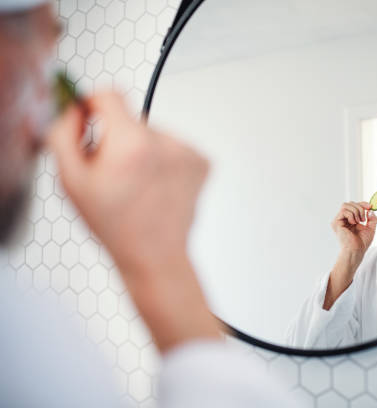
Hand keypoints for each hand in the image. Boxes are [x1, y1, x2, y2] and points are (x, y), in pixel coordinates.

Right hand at [47, 93, 205, 271]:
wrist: (155, 255)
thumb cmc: (116, 226)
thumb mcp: (71, 181)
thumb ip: (64, 135)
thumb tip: (74, 107)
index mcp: (132, 144)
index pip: (110, 94)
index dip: (94, 105)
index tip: (92, 119)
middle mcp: (166, 143)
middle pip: (132, 120)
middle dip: (118, 139)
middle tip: (115, 175)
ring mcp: (189, 152)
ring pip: (154, 135)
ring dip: (144, 152)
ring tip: (139, 186)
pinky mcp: (203, 162)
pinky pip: (175, 148)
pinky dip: (165, 162)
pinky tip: (157, 187)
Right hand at [331, 201, 376, 256]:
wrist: (356, 251)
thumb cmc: (362, 243)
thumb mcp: (371, 228)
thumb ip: (372, 218)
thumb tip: (370, 210)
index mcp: (350, 220)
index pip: (354, 206)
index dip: (362, 204)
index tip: (370, 206)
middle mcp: (343, 219)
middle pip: (350, 203)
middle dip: (360, 208)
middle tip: (364, 218)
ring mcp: (338, 220)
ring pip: (346, 205)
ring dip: (356, 211)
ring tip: (358, 222)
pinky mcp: (336, 222)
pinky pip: (343, 211)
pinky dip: (351, 215)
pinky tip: (353, 223)